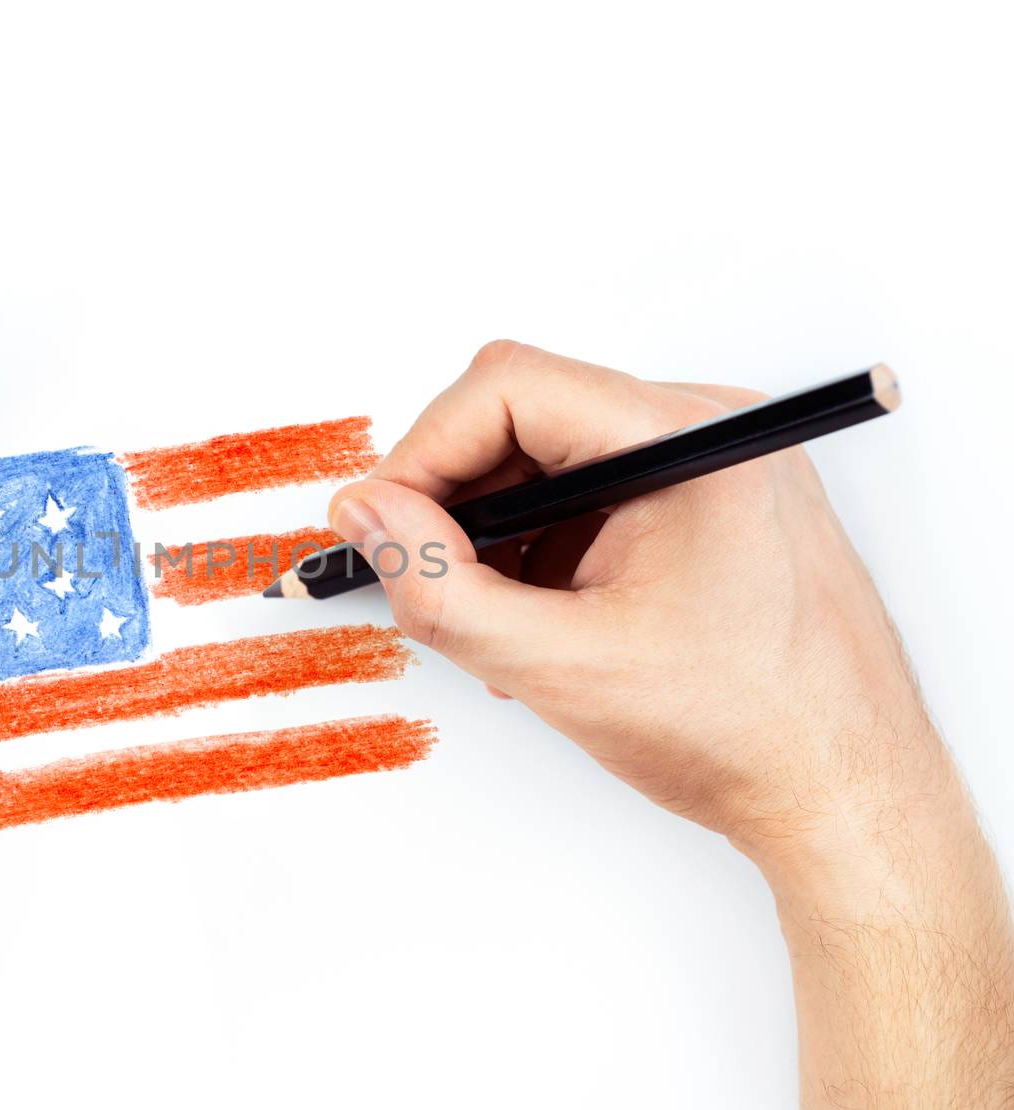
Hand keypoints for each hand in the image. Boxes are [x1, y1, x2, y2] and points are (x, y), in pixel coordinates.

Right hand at [331, 340, 1013, 1102]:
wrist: (846, 794)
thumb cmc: (746, 733)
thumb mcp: (559, 667)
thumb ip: (439, 586)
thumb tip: (363, 514)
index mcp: (689, 444)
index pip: (508, 389)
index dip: (423, 454)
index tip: (379, 526)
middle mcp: (707, 432)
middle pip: (524, 415)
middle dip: (456, 498)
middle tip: (422, 578)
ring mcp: (710, 464)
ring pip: (548, 459)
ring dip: (495, 532)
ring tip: (494, 623)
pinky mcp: (703, 502)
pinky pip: (587, 494)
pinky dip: (540, 550)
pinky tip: (540, 621)